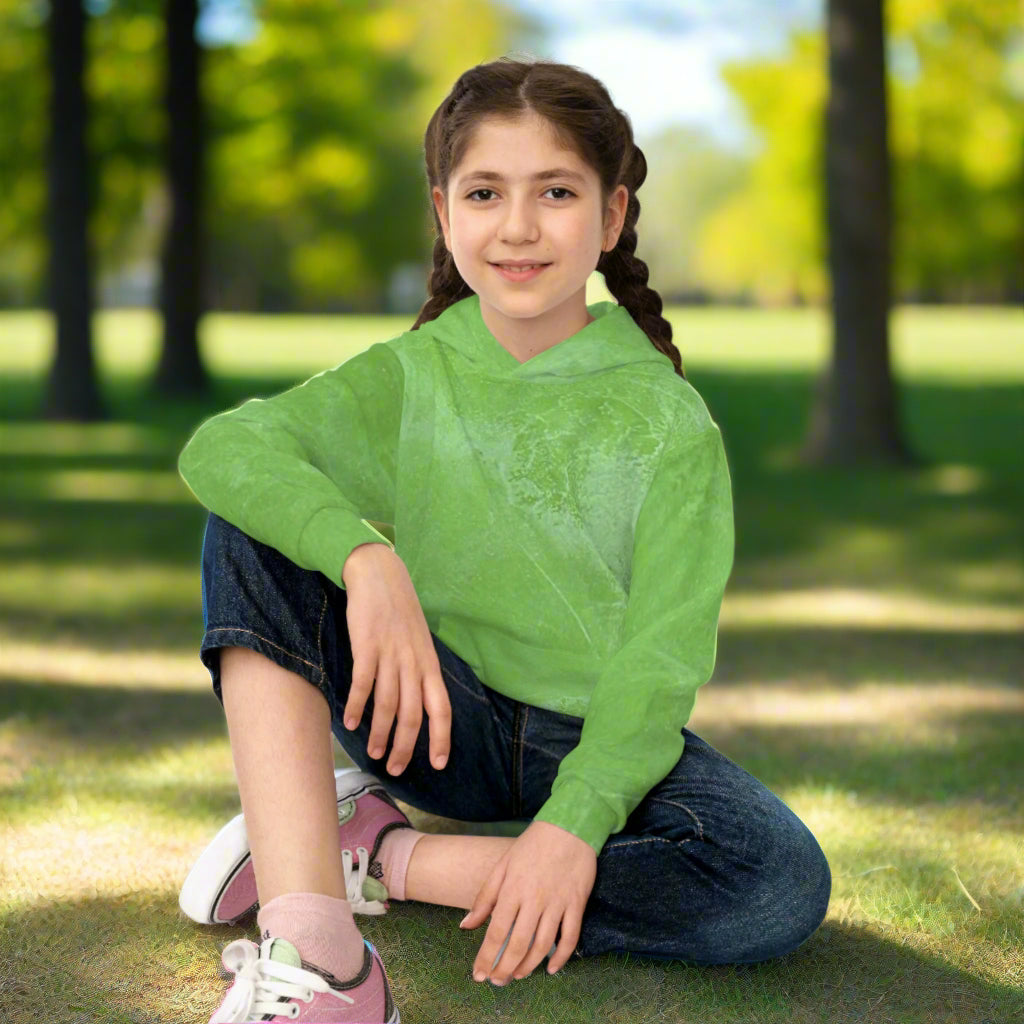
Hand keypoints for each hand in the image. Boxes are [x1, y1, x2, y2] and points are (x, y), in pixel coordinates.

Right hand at [341, 543, 451, 775]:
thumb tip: (416, 703)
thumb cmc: (399, 611)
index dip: (442, 738)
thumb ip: (419, 670)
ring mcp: (391, 655)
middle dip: (406, 747)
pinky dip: (355, 706)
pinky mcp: (367, 646)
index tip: (438, 764)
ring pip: (388, 705)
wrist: (380, 575)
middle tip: (396, 769)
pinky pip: (362, 684)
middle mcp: (414, 663)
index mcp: (429, 664)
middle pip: (413, 715)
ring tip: (374, 753)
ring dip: (380, 733)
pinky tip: (348, 722)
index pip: (442, 708)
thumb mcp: (418, 641)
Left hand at [460, 820, 596, 984]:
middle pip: (518, 944)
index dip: (486, 957)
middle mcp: (534, 899)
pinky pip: (570, 936)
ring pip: (543, 945)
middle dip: (505, 968)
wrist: (568, 827)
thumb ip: (484, 897)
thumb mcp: (503, 866)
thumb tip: (466, 925)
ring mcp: (557, 902)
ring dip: (529, 965)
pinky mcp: (576, 903)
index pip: (496, 932)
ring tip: (518, 975)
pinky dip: (562, 956)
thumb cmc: (532, 845)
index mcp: (513, 889)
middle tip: (497, 981)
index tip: (479, 975)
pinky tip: (552, 968)